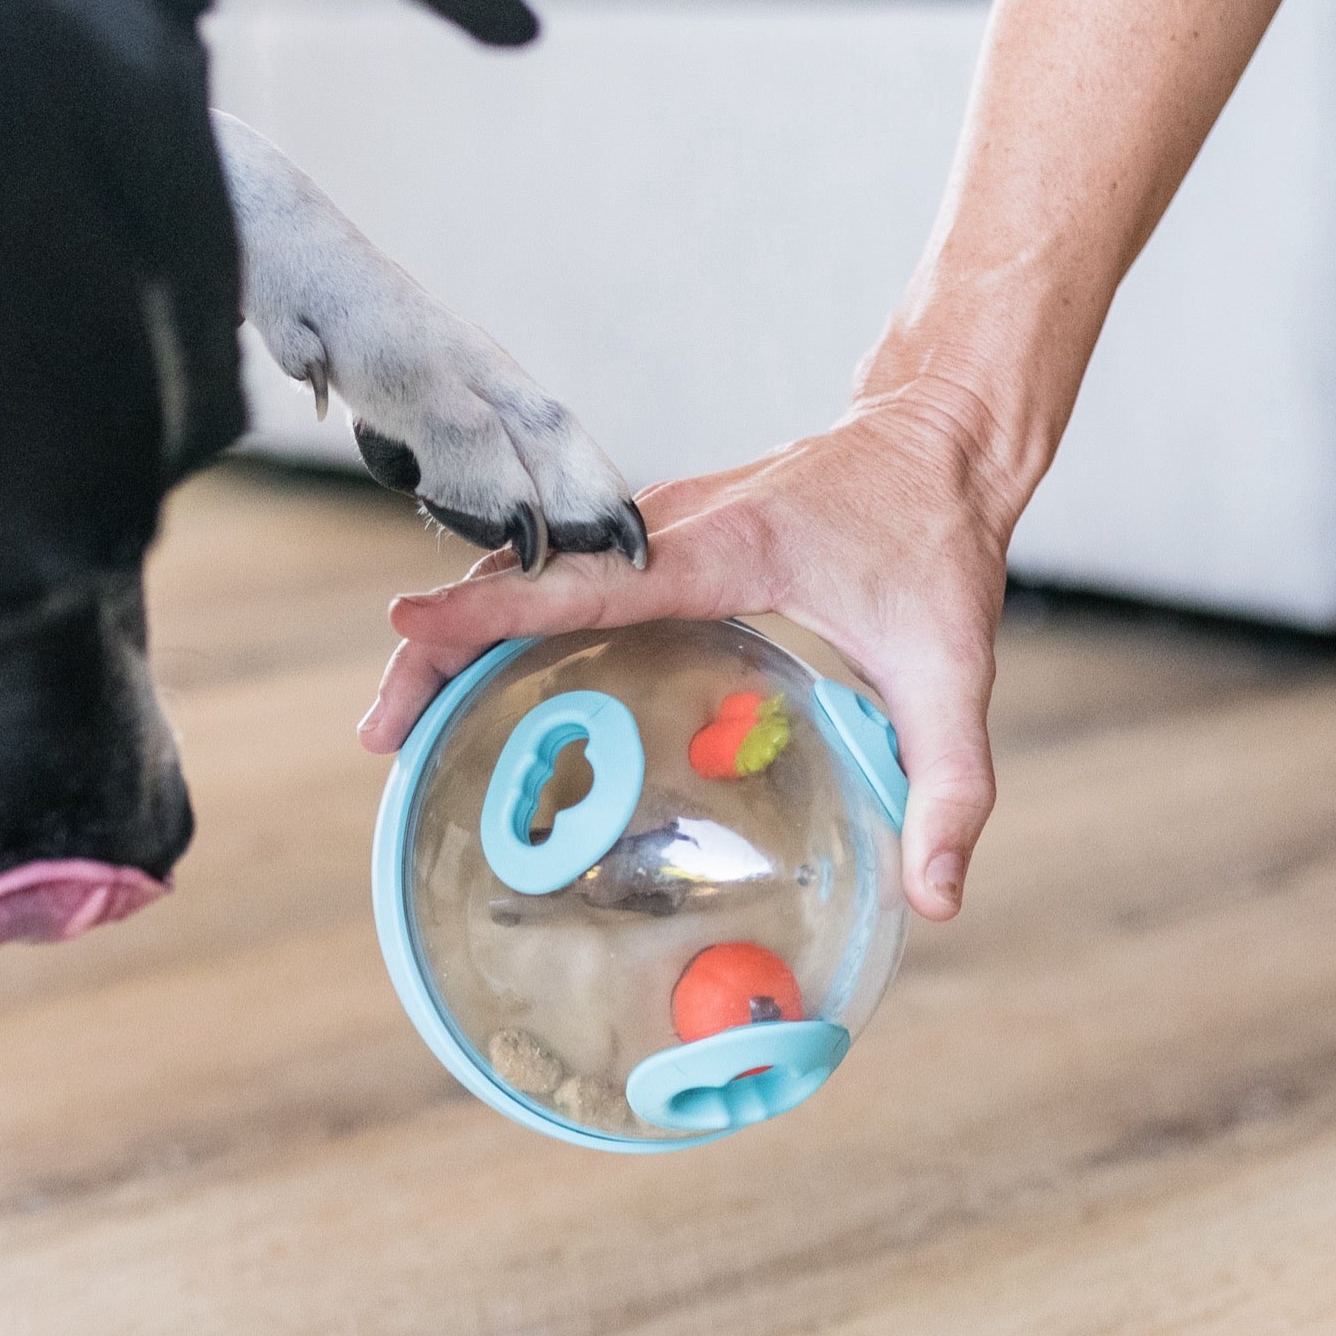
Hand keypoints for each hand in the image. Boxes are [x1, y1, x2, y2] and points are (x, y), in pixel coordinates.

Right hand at [358, 385, 1016, 919]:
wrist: (935, 437)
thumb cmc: (939, 543)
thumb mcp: (957, 671)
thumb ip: (953, 787)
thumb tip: (937, 898)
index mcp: (725, 550)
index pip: (585, 580)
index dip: (492, 609)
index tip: (405, 625)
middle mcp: (668, 524)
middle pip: (522, 578)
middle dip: (440, 646)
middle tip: (378, 733)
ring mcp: (652, 521)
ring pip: (525, 570)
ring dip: (456, 636)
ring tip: (395, 721)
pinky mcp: (652, 531)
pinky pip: (555, 572)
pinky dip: (499, 618)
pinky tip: (471, 681)